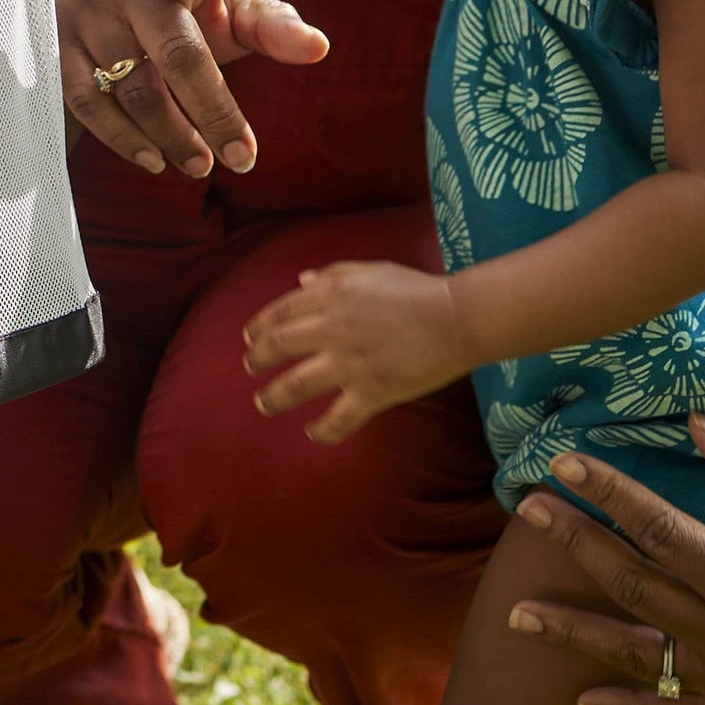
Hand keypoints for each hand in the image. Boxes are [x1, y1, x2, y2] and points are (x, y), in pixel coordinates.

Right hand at [58, 0, 327, 177]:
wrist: (118, 19)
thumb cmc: (195, 13)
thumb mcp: (237, 12)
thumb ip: (275, 26)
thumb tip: (318, 47)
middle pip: (174, 50)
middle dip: (213, 110)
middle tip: (241, 158)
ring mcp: (84, 13)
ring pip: (134, 86)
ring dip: (173, 135)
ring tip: (201, 165)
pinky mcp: (57, 48)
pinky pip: (91, 103)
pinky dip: (126, 139)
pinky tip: (154, 159)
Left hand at [242, 260, 471, 443]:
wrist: (455, 318)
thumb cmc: (415, 289)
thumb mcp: (369, 270)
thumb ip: (331, 275)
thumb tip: (300, 281)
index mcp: (332, 295)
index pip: (283, 311)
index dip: (261, 325)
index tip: (250, 338)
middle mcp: (333, 328)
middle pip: (280, 345)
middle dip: (258, 359)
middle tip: (249, 368)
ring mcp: (350, 362)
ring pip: (298, 384)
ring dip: (275, 396)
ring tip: (263, 403)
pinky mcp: (372, 392)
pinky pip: (339, 418)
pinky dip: (322, 430)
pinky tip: (312, 433)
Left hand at [507, 413, 704, 704]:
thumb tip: (696, 425)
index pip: (662, 533)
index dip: (609, 494)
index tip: (563, 462)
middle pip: (635, 587)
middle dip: (576, 544)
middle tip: (525, 507)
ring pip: (640, 655)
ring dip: (575, 632)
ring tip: (515, 613)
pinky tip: (579, 699)